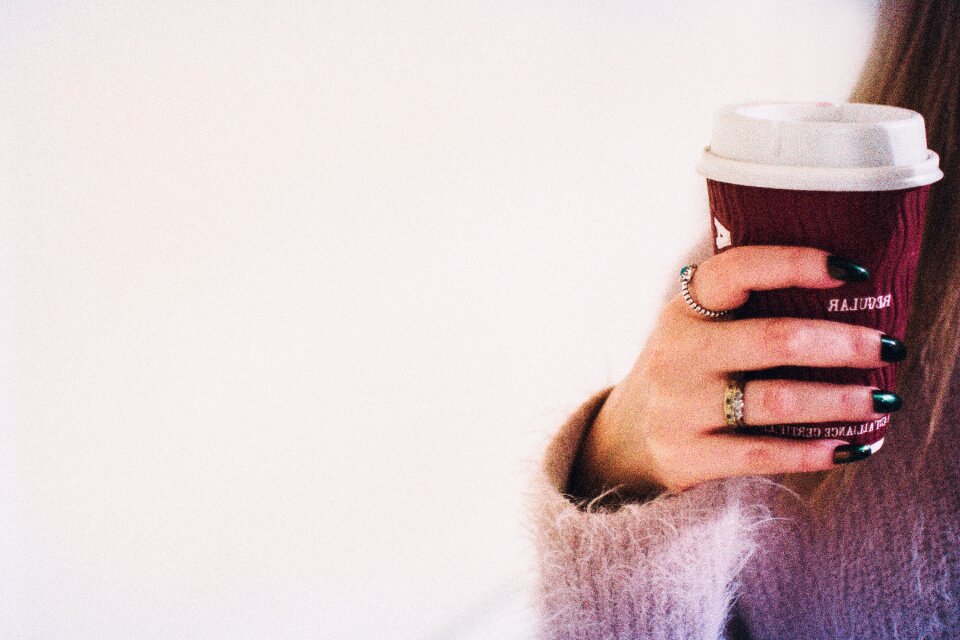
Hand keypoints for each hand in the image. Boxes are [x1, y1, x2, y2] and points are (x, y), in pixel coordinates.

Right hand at [569, 246, 903, 497]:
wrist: (625, 436)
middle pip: (774, 340)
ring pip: (776, 400)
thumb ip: (743, 310)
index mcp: (684, 310)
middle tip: (889, 346)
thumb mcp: (695, 328)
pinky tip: (849, 447)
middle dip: (843, 343)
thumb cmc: (685, 371)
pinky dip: (813, 452)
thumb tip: (847, 296)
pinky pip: (762, 454)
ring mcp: (679, 406)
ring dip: (840, 400)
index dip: (796, 264)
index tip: (854, 271)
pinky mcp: (687, 454)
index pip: (738, 270)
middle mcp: (678, 354)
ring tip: (883, 400)